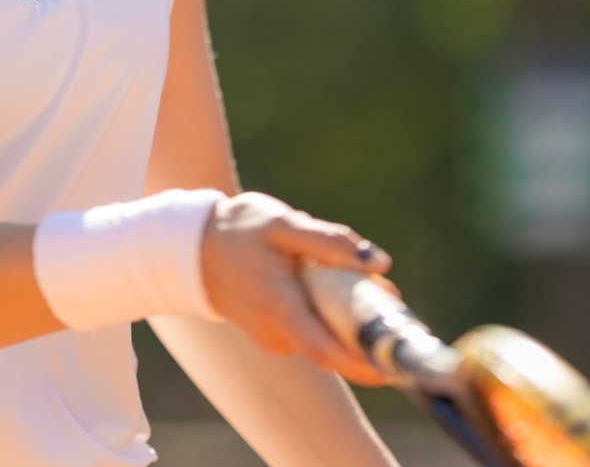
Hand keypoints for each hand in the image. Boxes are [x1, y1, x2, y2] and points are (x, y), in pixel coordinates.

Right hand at [200, 191, 392, 386]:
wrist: (191, 248)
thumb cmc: (238, 232)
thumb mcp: (283, 224)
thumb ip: (330, 242)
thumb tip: (379, 263)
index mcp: (281, 309)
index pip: (329, 351)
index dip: (366, 363)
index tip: (398, 366)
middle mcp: (278, 334)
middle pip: (336, 344)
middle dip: (368, 329)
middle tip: (391, 297)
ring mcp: (275, 339)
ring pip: (325, 335)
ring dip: (348, 316)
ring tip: (358, 279)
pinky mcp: (275, 335)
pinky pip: (311, 330)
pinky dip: (329, 313)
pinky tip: (328, 283)